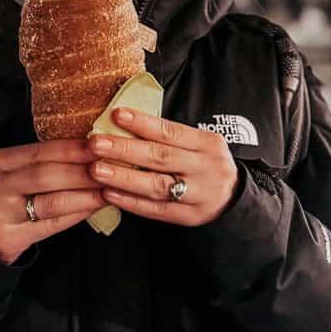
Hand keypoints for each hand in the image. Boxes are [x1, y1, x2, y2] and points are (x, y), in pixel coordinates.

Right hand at [0, 139, 107, 263]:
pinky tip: (93, 206)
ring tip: (109, 188)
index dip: (70, 148)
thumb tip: (86, 147)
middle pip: (45, 176)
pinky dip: (76, 214)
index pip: (37, 152)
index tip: (98, 144)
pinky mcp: (8, 240)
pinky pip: (51, 225)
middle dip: (82, 171)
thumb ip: (35, 161)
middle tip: (111, 166)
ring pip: (51, 202)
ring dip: (86, 194)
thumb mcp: (5, 170)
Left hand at [87, 109, 238, 225]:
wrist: (234, 199)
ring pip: (157, 185)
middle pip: (161, 157)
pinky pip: (157, 210)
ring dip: (123, 177)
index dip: (143, 123)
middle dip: (124, 149)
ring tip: (96, 170)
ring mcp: (199, 194)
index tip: (116, 114)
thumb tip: (124, 120)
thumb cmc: (206, 164)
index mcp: (207, 143)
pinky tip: (110, 194)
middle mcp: (205, 167)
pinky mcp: (190, 217)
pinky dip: (131, 202)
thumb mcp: (199, 144)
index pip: (171, 131)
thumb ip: (169, 136)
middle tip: (95, 143)